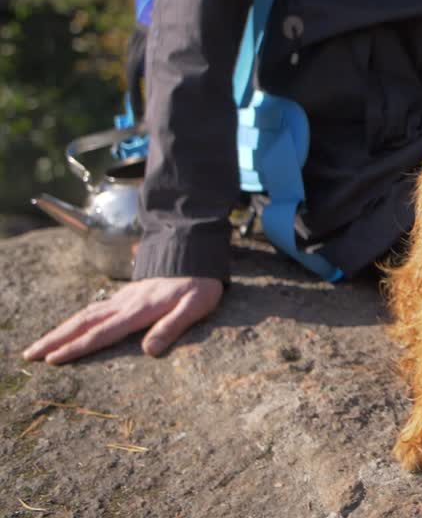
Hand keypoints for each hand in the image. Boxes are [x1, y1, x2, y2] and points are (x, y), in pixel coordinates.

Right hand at [22, 277, 223, 363]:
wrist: (197, 255)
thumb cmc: (200, 284)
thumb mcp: (196, 306)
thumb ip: (173, 326)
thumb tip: (149, 351)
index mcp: (140, 310)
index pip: (102, 333)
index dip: (77, 347)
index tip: (52, 359)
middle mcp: (125, 303)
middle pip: (83, 323)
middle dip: (55, 339)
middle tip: (29, 355)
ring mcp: (123, 298)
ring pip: (85, 315)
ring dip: (61, 330)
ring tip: (39, 345)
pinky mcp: (126, 296)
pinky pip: (94, 309)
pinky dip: (76, 320)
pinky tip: (69, 327)